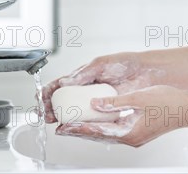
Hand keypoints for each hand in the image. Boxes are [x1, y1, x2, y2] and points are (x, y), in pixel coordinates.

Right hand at [42, 52, 164, 122]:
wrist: (147, 73)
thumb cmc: (127, 63)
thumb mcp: (102, 64)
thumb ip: (83, 73)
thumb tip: (64, 81)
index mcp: (85, 75)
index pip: (61, 83)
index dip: (49, 91)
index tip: (40, 98)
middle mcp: (88, 89)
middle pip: (64, 100)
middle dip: (51, 107)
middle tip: (45, 114)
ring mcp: (96, 100)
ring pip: (74, 111)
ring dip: (62, 117)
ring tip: (55, 120)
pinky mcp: (105, 110)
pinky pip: (90, 118)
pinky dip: (79, 122)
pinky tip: (73, 124)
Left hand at [55, 85, 187, 146]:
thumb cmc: (169, 103)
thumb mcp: (140, 98)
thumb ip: (116, 102)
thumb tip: (96, 103)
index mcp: (129, 133)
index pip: (97, 131)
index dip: (79, 128)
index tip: (64, 126)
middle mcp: (130, 138)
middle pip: (99, 135)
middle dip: (80, 130)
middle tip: (63, 126)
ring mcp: (135, 135)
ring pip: (106, 132)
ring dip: (91, 127)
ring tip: (75, 122)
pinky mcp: (139, 130)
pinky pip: (116, 129)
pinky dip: (104, 123)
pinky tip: (99, 116)